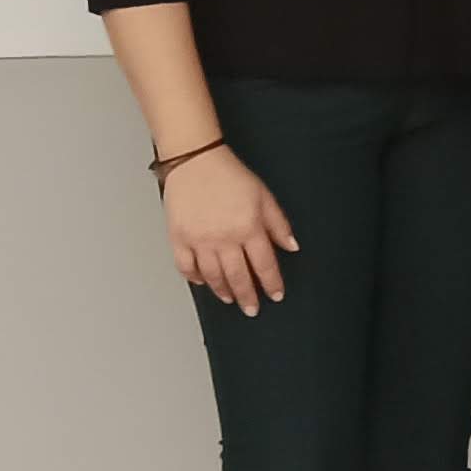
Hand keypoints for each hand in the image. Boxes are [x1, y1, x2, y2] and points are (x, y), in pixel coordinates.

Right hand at [162, 145, 297, 316]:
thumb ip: (279, 224)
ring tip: (230, 298)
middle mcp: (224, 238)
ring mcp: (199, 240)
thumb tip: (292, 247)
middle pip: (238, 277)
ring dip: (223, 291)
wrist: (196, 161)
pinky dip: (194, 278)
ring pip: (213, 276)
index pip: (264, 265)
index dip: (272, 283)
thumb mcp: (264, 196)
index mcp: (248, 228)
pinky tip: (202, 282)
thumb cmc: (230, 176)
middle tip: (252, 309)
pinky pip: (186, 266)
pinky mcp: (179, 237)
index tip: (276, 295)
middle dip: (248, 296)